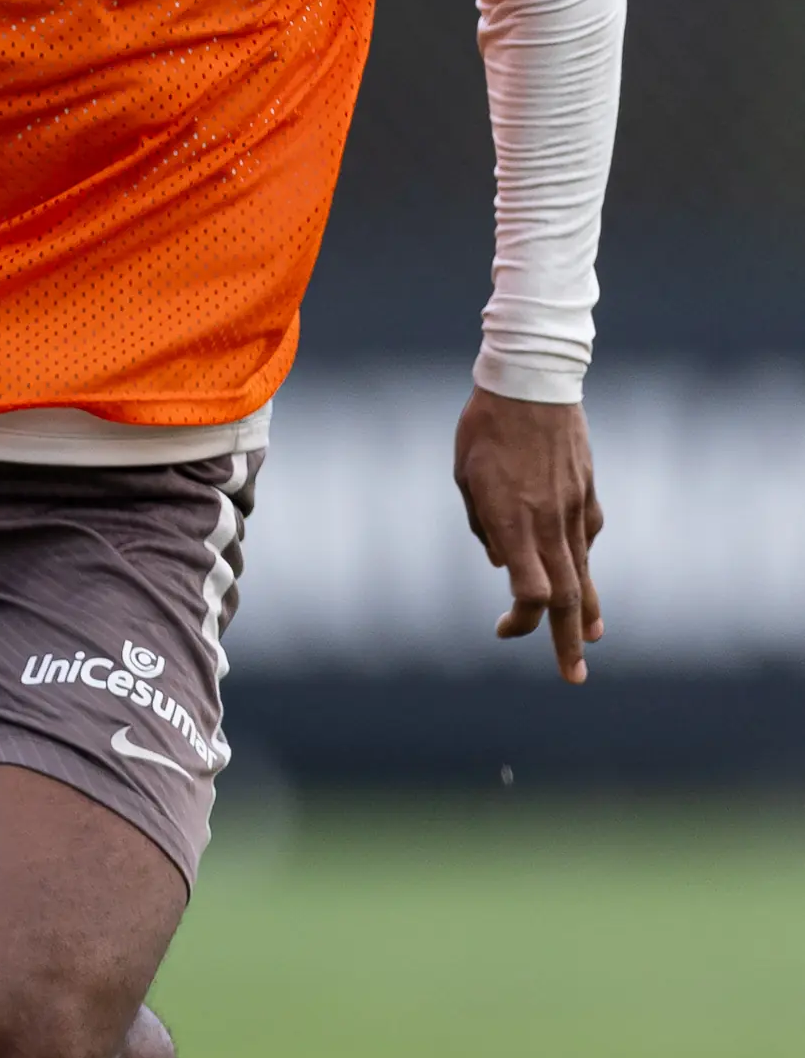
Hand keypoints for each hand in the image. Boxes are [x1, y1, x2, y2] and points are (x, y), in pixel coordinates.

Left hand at [452, 387, 602, 683]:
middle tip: (572, 677)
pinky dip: (580, 562)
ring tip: (591, 641)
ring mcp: (575, 509)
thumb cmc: (485, 428)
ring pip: (584, 572)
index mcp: (512, 520)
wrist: (532, 380)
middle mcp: (549, 521)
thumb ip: (484, 526)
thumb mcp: (466, 478)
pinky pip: (584, 538)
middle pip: (567, 596)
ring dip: (587, 612)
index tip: (503, 628)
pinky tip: (577, 574)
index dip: (521, 618)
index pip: (531, 590)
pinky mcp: (588, 494)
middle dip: (567, 641)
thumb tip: (502, 565)